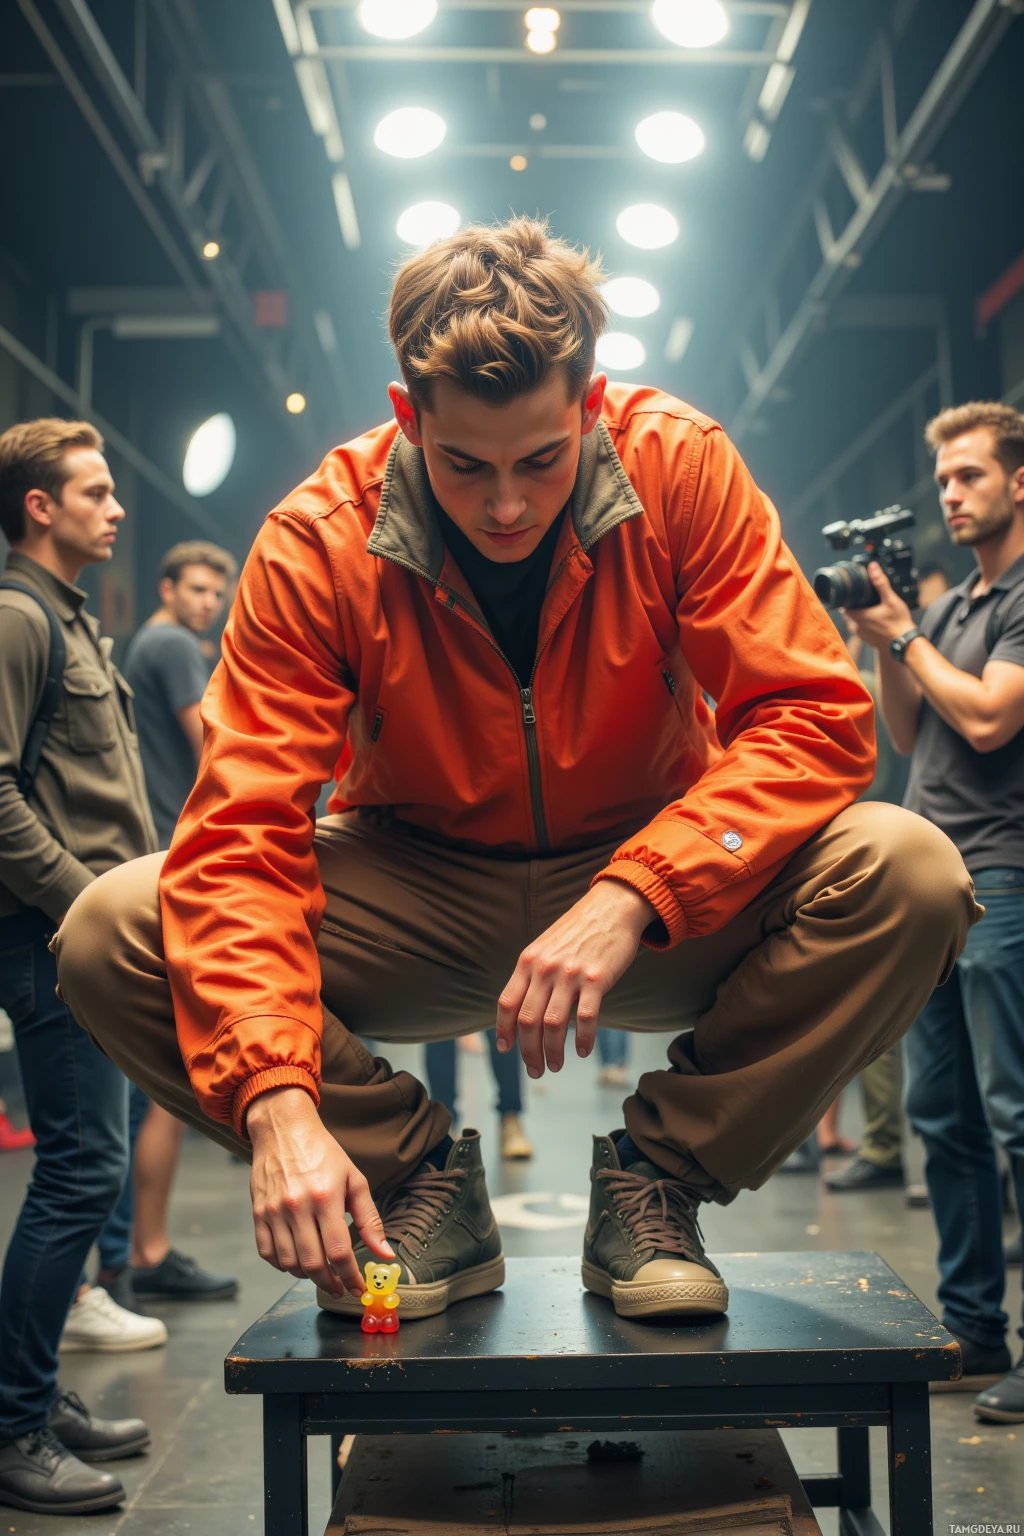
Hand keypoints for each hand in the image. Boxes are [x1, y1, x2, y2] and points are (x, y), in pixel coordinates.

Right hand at [247, 1087, 393, 1296]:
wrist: (283, 1129)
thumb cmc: (322, 1153)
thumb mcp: (354, 1179)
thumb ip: (370, 1219)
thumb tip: (385, 1254)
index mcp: (325, 1197)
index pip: (338, 1251)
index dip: (350, 1277)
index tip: (357, 1289)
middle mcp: (297, 1206)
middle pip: (312, 1263)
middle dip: (330, 1283)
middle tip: (340, 1287)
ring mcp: (274, 1211)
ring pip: (288, 1263)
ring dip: (307, 1276)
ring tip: (321, 1272)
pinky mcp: (258, 1213)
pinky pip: (266, 1252)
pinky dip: (282, 1265)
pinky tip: (296, 1261)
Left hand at [495, 880, 655, 1076]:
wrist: (613, 906)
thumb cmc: (579, 930)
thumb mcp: (546, 946)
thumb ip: (533, 974)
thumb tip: (523, 1008)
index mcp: (528, 961)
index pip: (507, 1003)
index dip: (503, 1031)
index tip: (506, 1050)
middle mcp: (545, 968)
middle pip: (527, 1020)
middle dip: (529, 1052)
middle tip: (535, 1070)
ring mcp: (570, 974)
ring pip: (553, 1024)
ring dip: (552, 1052)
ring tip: (556, 1065)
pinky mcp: (597, 979)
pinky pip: (585, 1018)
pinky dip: (582, 1039)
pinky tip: (583, 1051)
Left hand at [841, 562, 914, 650]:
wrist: (906, 644)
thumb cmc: (899, 622)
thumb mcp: (890, 599)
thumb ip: (881, 583)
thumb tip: (872, 567)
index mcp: (859, 617)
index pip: (844, 607)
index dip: (847, 600)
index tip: (852, 594)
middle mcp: (857, 628)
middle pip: (850, 615)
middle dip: (855, 607)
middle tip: (863, 599)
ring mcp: (863, 636)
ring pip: (856, 623)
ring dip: (861, 616)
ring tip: (871, 608)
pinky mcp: (869, 642)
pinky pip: (863, 631)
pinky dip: (867, 625)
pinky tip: (876, 621)